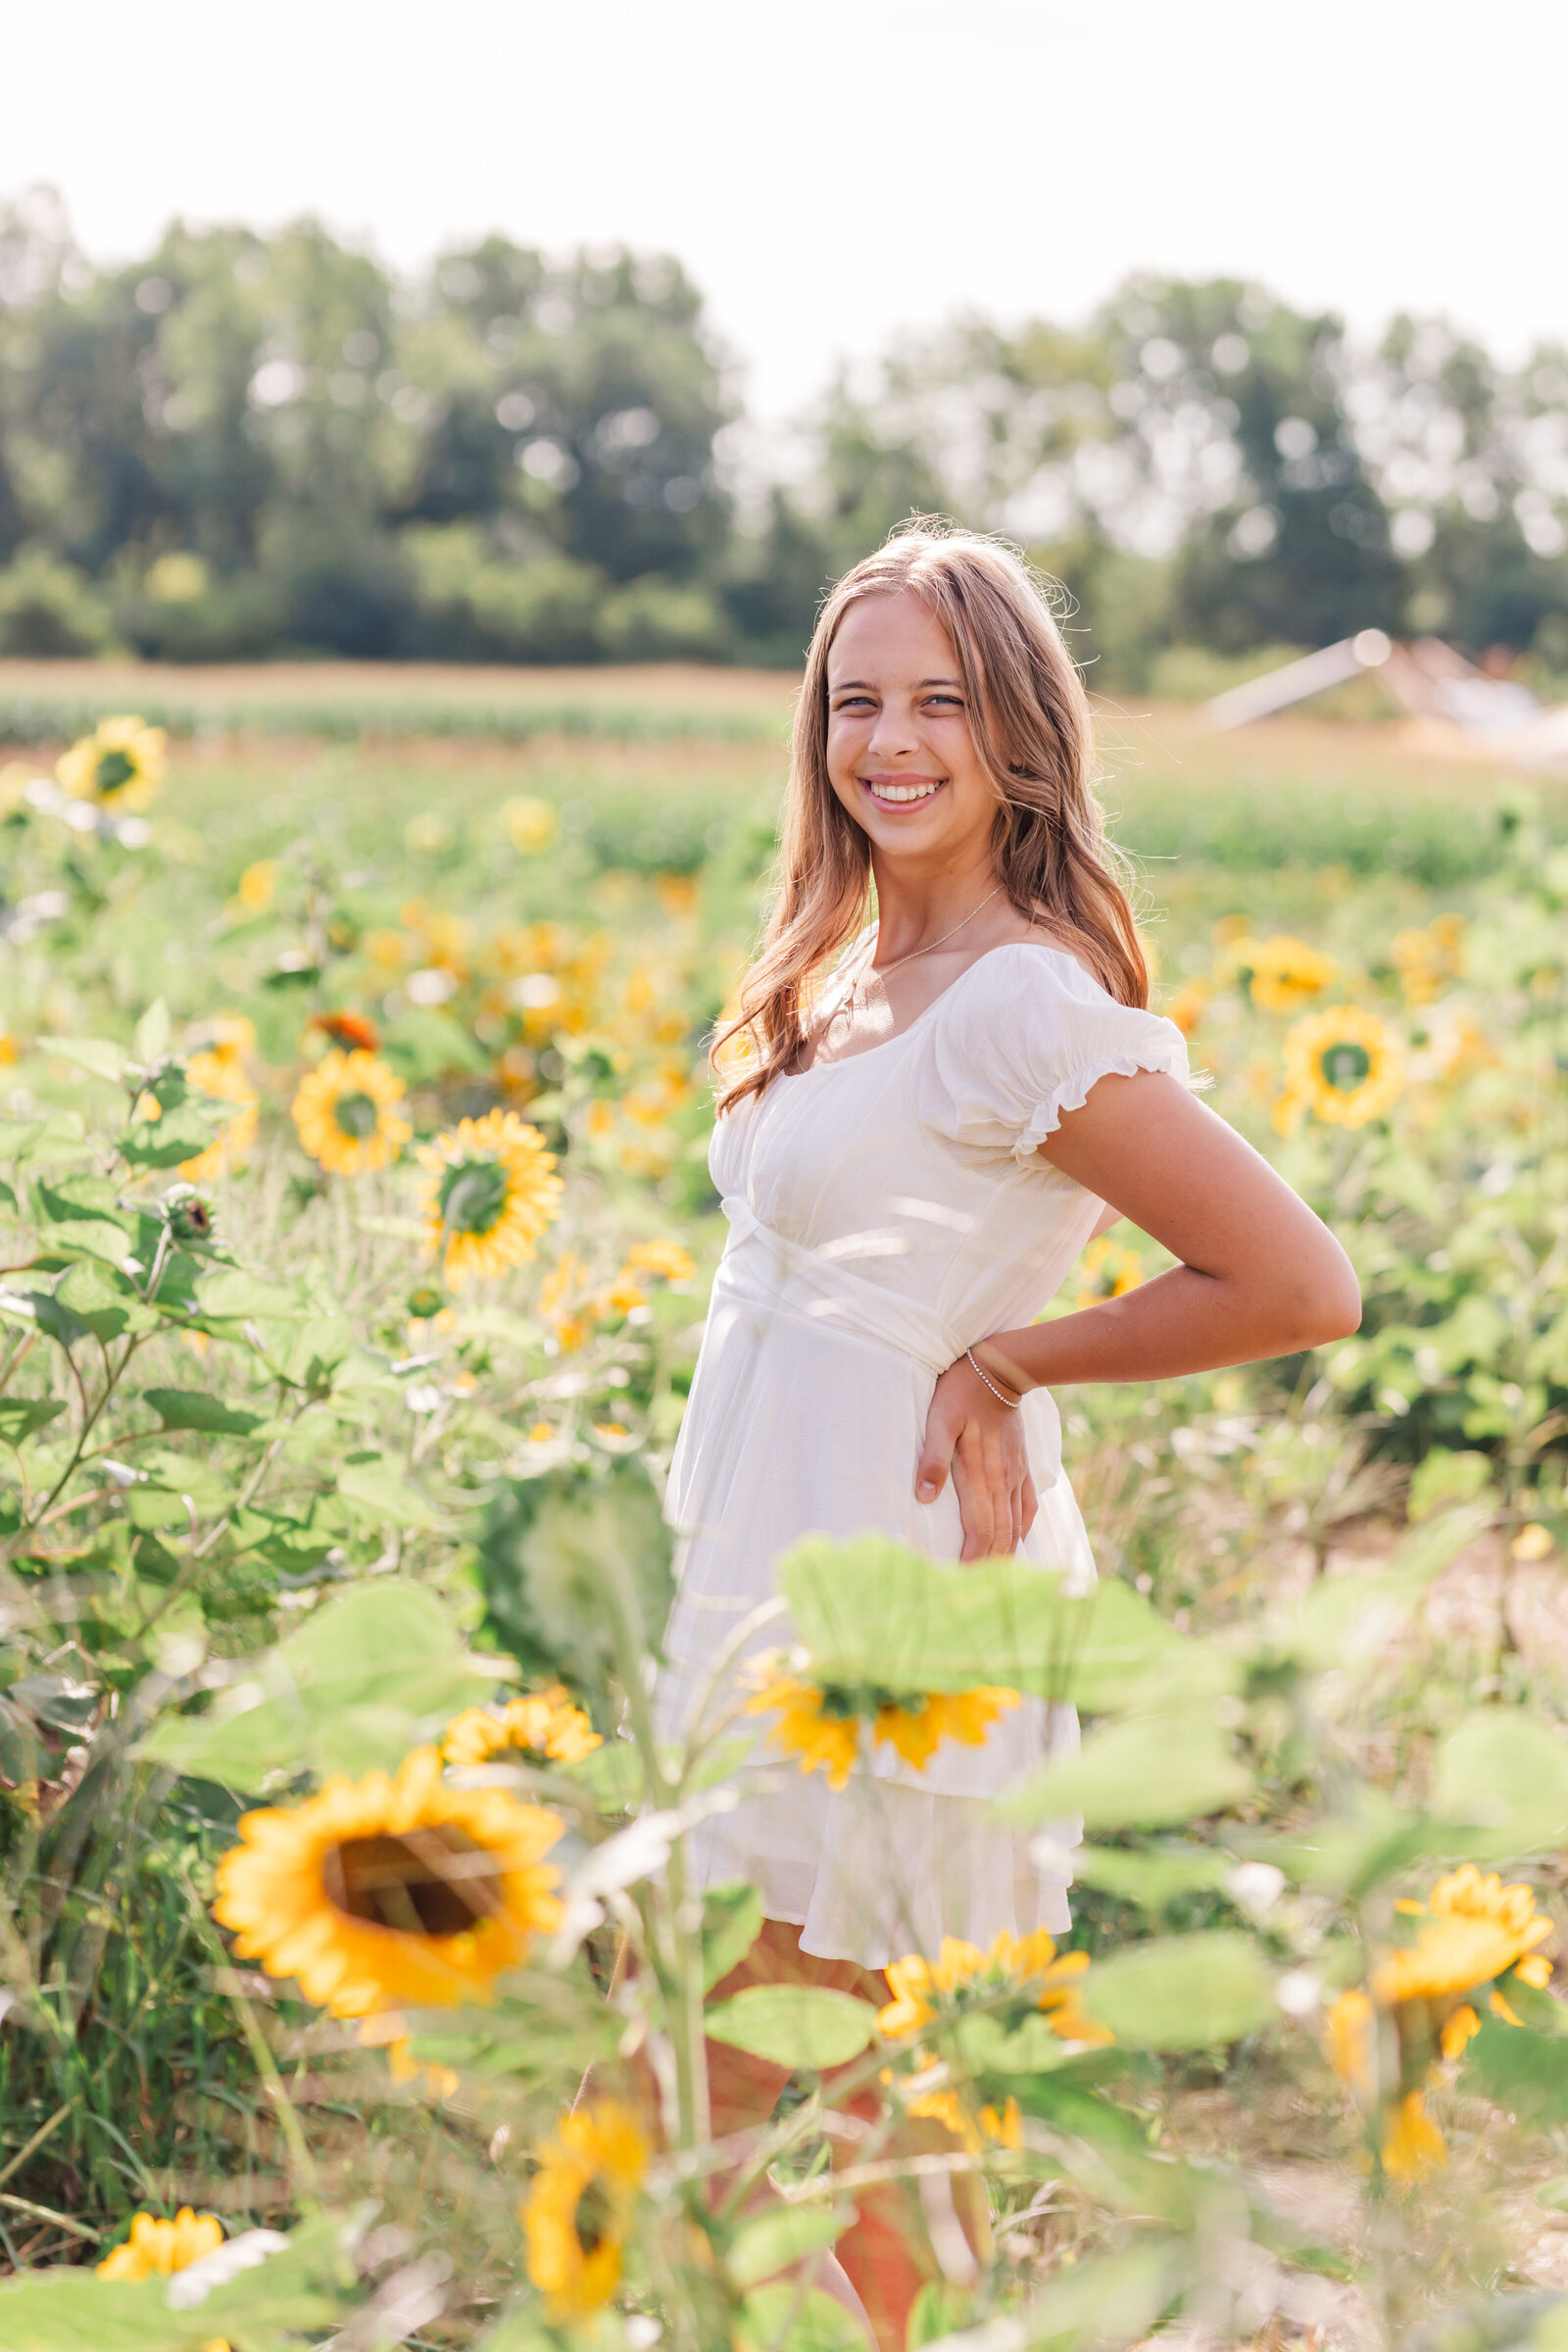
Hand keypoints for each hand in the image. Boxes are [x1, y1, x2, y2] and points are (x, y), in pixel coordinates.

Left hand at [916, 1349, 1037, 1563]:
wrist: (1001, 1368)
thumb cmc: (961, 1393)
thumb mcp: (938, 1420)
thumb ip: (932, 1459)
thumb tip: (924, 1498)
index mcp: (980, 1475)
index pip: (979, 1529)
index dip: (971, 1559)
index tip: (959, 1581)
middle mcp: (1001, 1481)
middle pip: (998, 1535)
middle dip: (986, 1565)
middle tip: (972, 1590)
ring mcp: (1014, 1475)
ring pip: (1014, 1525)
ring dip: (1004, 1553)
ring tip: (994, 1577)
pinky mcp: (1021, 1465)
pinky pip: (1027, 1505)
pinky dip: (1021, 1528)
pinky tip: (1017, 1541)